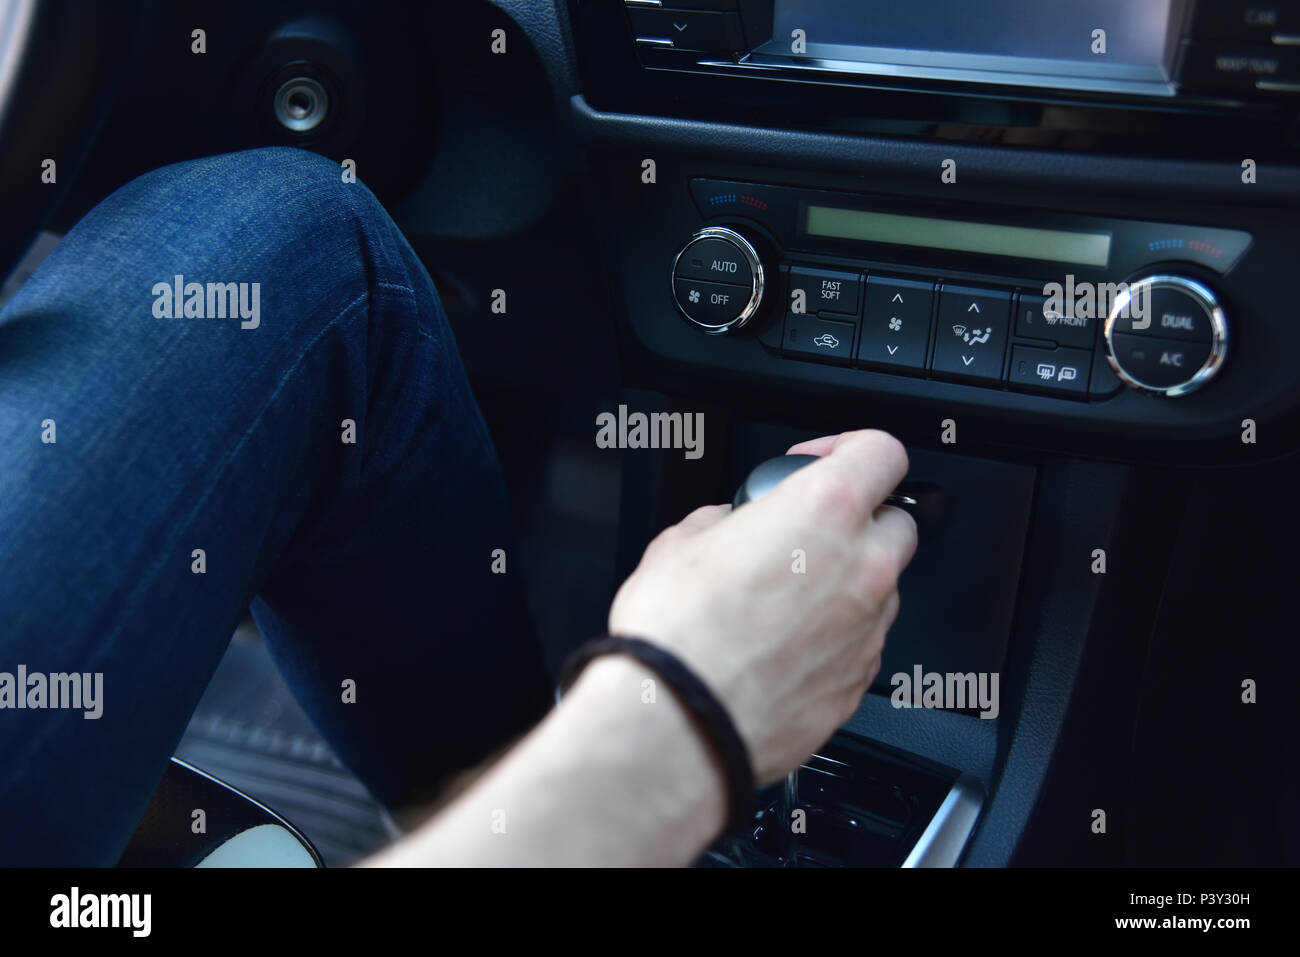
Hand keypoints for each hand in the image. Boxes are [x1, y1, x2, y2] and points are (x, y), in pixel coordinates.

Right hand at [608, 429, 917, 782]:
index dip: (850, 447)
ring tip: (782, 601)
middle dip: (858, 521)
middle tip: (804, 534)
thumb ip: (725, 519)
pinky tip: (782, 647)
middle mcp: (863, 566)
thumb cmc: (679, 633)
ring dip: (847, 583)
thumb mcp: (680, 541)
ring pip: (882, 587)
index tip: (820, 461)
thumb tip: (731, 527)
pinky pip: (862, 643)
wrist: (680, 722)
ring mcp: (869, 628)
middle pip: (896, 521)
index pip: (882, 451)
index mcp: (824, 510)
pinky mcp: (860, 682)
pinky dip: (834, 637)